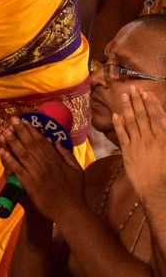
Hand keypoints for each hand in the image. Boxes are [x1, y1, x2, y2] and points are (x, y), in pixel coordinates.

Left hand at [0, 117, 85, 221]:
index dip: (32, 131)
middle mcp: (46, 165)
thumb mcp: (76, 170)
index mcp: (57, 161)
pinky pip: (18, 170)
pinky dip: (10, 160)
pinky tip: (3, 152)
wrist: (70, 211)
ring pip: (23, 155)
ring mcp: (37, 174)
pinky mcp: (30, 185)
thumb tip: (55, 141)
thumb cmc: (75, 191)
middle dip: (21, 131)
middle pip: (31, 145)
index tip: (25, 121)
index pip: (42, 142)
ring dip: (13, 142)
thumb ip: (66, 155)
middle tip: (12, 120)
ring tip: (6, 131)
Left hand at [114, 87, 165, 201]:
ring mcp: (139, 144)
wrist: (157, 188)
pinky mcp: (129, 152)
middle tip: (133, 88)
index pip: (157, 117)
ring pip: (133, 121)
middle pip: (144, 116)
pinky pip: (122, 134)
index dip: (151, 104)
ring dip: (128, 107)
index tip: (147, 93)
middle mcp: (152, 139)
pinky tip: (116, 114)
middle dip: (138, 101)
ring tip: (124, 95)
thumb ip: (165, 135)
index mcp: (164, 138)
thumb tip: (162, 123)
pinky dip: (119, 123)